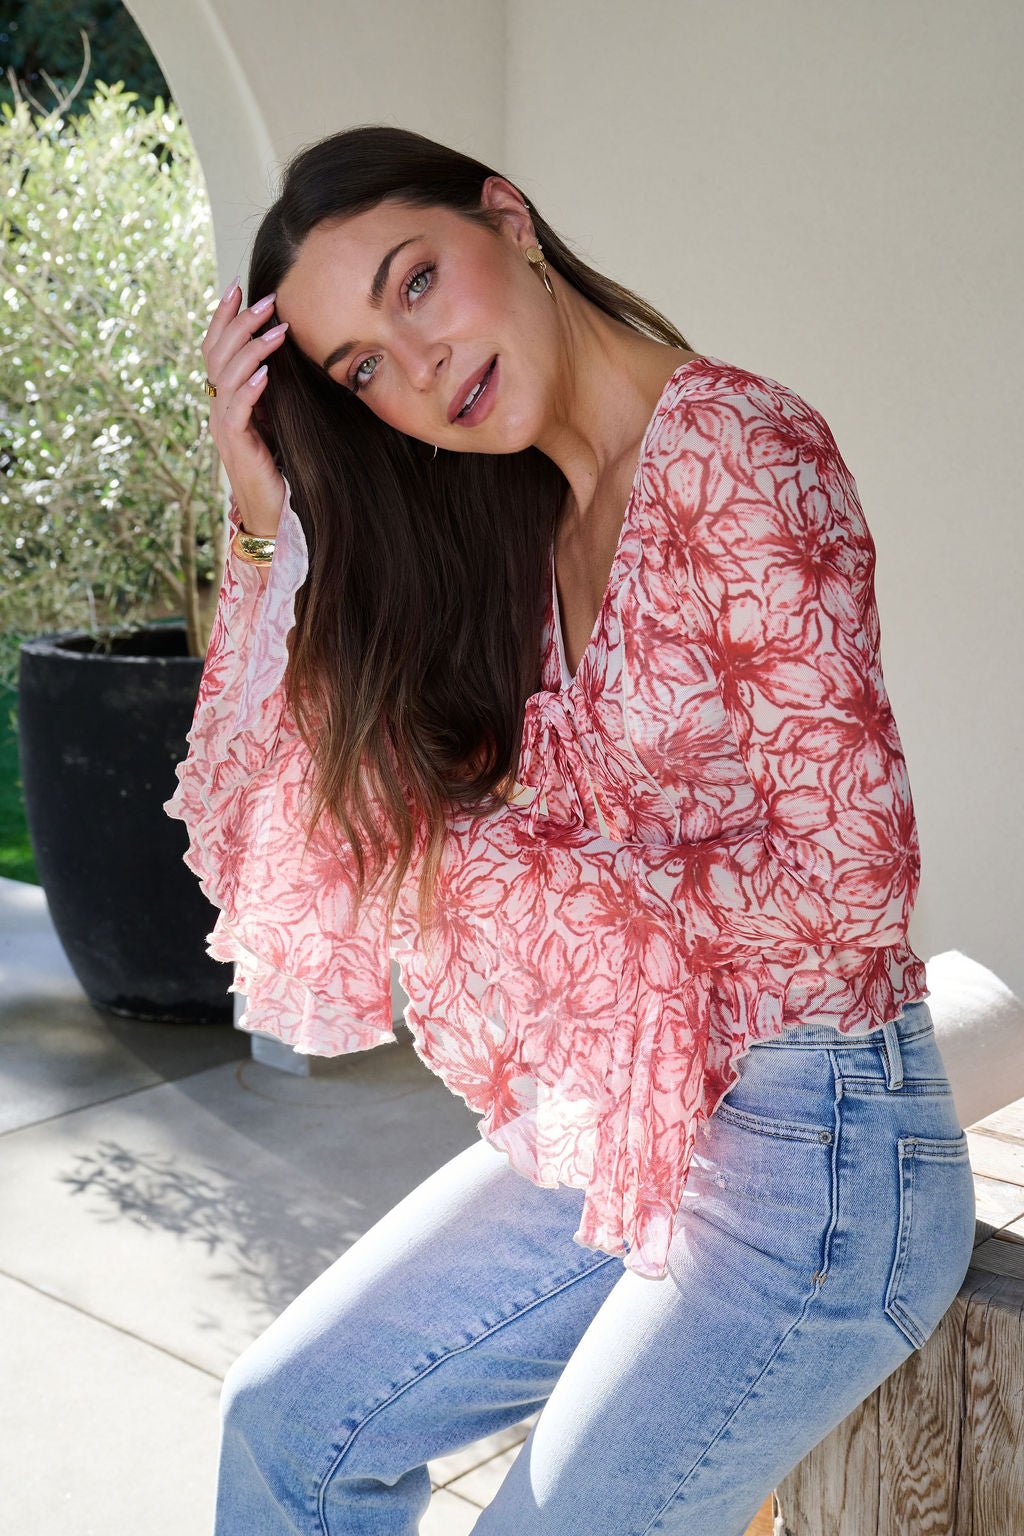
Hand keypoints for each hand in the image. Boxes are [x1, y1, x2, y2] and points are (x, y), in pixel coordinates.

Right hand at [201, 280, 289, 535]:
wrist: (273, 510)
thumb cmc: (281, 463)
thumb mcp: (279, 417)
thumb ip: (276, 389)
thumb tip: (292, 353)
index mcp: (227, 397)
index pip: (217, 348)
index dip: (224, 317)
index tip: (239, 287)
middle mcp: (219, 407)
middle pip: (217, 354)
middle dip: (240, 323)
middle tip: (266, 301)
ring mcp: (223, 425)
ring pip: (226, 376)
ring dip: (252, 349)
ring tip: (276, 329)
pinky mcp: (235, 444)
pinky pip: (237, 410)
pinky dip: (250, 388)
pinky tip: (266, 373)